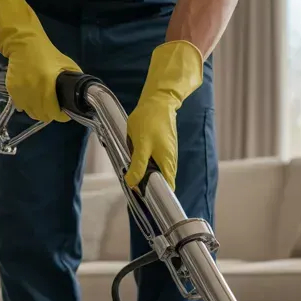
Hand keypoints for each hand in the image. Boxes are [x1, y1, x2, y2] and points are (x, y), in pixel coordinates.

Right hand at [0, 0, 78, 122]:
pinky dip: (28, 106)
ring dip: (39, 112)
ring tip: (43, 104)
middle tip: (54, 108)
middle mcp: (33, 90)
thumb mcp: (67, 64)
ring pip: (32, 113)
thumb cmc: (48, 54)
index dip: (62, 115)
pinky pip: (22, 107)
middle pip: (43, 116)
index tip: (65, 112)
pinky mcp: (12, 91)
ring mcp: (21, 92)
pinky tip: (32, 99)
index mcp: (48, 84)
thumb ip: (74, 80)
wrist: (24, 44)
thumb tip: (80, 96)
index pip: (55, 112)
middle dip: (51, 114)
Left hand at [125, 41, 203, 189]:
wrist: (158, 101)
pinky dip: (144, 165)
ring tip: (131, 173)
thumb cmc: (150, 121)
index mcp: (167, 163)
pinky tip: (135, 160)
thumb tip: (133, 183)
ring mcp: (166, 155)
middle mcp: (169, 161)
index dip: (157, 196)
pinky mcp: (162, 148)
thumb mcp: (141, 145)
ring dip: (144, 174)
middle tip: (131, 184)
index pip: (168, 188)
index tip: (144, 199)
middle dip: (147, 185)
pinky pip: (153, 162)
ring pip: (156, 172)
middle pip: (161, 182)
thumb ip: (138, 165)